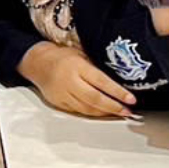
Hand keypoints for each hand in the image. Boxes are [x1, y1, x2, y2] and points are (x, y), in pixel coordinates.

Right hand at [17, 42, 134, 117]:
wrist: (37, 63)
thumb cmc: (62, 56)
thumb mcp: (81, 54)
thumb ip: (96, 66)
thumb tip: (119, 77)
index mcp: (77, 66)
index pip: (101, 81)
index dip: (118, 92)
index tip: (131, 98)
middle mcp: (70, 81)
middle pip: (95, 99)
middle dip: (114, 106)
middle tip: (127, 110)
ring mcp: (63, 94)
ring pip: (87, 108)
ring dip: (105, 112)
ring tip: (119, 112)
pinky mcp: (59, 103)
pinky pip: (79, 111)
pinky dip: (93, 113)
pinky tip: (103, 112)